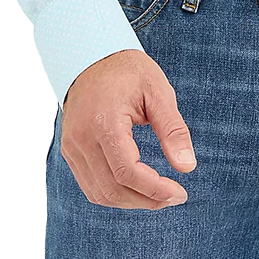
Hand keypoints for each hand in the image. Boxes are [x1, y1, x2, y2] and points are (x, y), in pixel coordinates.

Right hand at [59, 49, 196, 209]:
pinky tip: (136, 188)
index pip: (127, 172)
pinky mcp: (70, 150)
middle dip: (146, 200)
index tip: (180, 193)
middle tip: (174, 197)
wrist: (92, 57)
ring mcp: (72, 146)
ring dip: (131, 201)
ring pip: (99, 193)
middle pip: (112, 189)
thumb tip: (187, 167)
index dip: (155, 190)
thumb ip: (173, 130)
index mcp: (104, 122)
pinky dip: (114, 193)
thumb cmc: (128, 71)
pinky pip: (90, 184)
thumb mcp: (158, 92)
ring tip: (158, 195)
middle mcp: (82, 138)